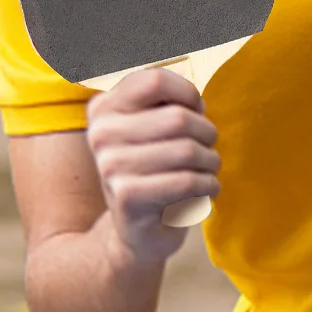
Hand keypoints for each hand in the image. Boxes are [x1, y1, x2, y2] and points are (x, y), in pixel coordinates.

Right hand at [86, 69, 220, 259]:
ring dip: (211, 161)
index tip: (196, 112)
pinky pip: (187, 182)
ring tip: (209, 170)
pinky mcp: (127, 197)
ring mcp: (110, 166)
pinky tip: (206, 190)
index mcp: (104, 108)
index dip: (187, 94)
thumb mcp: (152, 130)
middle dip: (207, 133)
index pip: (155, 79)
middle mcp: (101, 134)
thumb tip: (195, 98)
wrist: (137, 232)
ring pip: (188, 151)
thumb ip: (166, 102)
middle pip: (179, 118)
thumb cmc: (155, 171)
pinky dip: (208, 185)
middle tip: (209, 148)